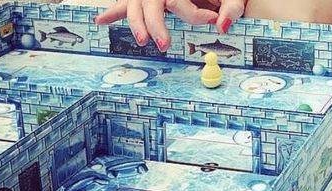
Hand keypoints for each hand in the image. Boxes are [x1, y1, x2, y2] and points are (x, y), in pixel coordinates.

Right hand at [95, 0, 245, 51]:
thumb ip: (232, 6)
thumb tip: (223, 26)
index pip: (180, 0)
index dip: (196, 14)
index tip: (212, 20)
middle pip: (150, 3)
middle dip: (155, 25)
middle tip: (165, 45)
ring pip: (134, 5)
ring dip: (135, 23)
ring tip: (142, 41)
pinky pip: (125, 3)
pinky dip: (113, 12)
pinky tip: (100, 21)